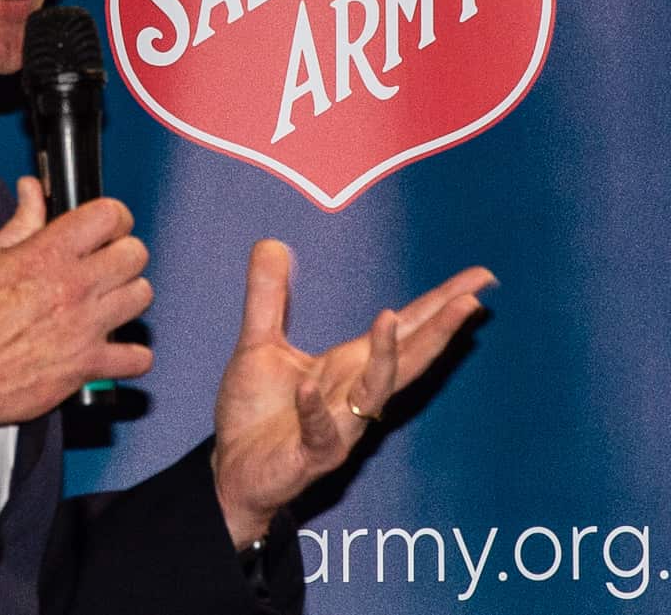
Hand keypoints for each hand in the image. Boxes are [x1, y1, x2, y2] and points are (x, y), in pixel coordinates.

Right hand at [0, 177, 152, 446]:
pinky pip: (137, 359)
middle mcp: (73, 288)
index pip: (108, 215)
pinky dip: (131, 356)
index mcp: (47, 256)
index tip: (108, 222)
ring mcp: (85, 327)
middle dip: (124, 251)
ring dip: (128, 295)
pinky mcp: (87, 366)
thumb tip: (32, 192)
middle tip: (108, 259)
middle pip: (135, 253)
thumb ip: (19, 223)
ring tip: (110, 298)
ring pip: (141, 296)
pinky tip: (115, 348)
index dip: (112, 214)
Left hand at [211, 240, 495, 546]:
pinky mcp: (310, 455)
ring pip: (373, 394)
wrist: (232, 470)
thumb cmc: (256, 412)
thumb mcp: (258, 341)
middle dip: (439, 329)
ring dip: (385, 359)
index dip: (441, 304)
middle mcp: (354, 394)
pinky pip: (319, 431)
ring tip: (389, 318)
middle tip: (472, 299)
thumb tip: (270, 242)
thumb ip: (267, 295)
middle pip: (408, 358)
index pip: (405, 329)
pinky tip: (308, 386)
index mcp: (350, 365)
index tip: (480, 278)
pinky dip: (315, 409)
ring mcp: (338, 427)